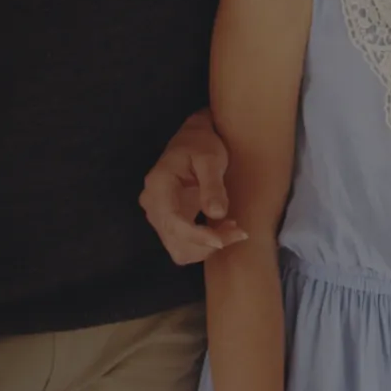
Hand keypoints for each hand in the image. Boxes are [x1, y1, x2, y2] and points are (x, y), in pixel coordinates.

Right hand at [138, 109, 249, 263]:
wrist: (193, 140)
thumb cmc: (201, 144)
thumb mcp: (210, 158)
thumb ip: (213, 186)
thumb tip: (217, 214)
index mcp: (158, 187)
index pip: (172, 222)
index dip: (196, 236)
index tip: (223, 240)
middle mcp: (152, 206)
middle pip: (175, 241)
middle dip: (207, 244)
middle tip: (238, 231)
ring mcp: (159, 216)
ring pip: (180, 249)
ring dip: (207, 248)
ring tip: (232, 229)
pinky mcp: (169, 223)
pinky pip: (184, 246)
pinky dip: (204, 246)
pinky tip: (222, 230)